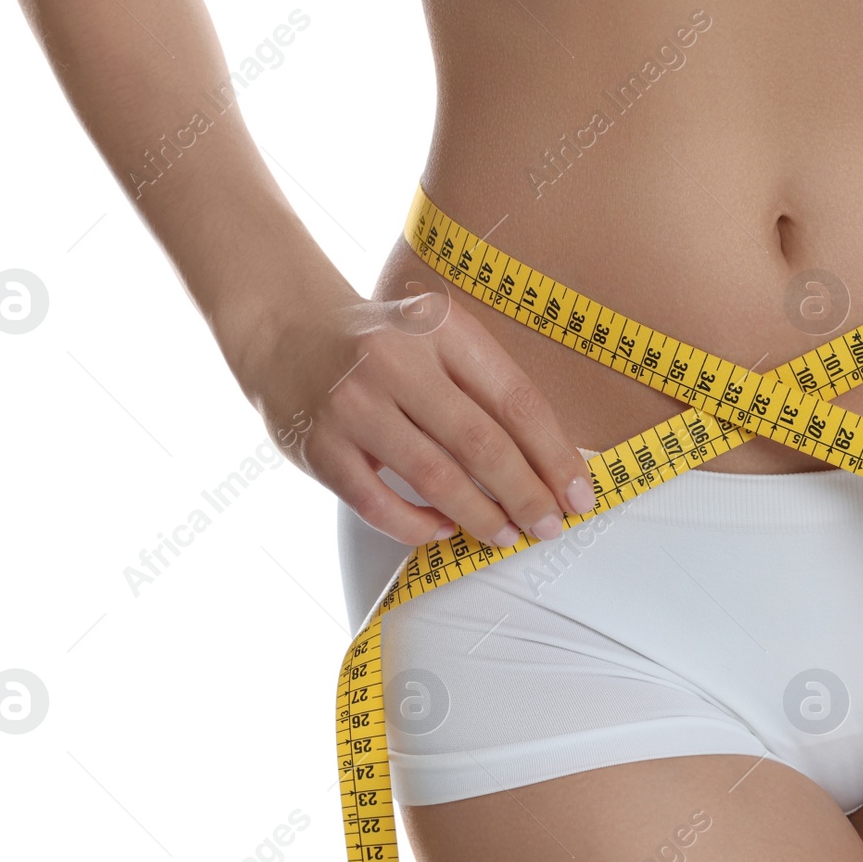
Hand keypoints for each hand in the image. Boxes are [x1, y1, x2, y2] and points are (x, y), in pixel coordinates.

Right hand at [231, 279, 596, 548]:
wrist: (283, 327)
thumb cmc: (381, 344)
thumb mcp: (436, 338)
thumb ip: (484, 388)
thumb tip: (549, 465)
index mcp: (440, 329)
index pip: (515, 399)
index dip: (554, 454)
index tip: (579, 494)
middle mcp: (395, 362)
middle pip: (480, 443)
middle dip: (525, 494)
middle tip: (550, 526)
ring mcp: (353, 404)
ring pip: (434, 477)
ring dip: (480, 515)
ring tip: (506, 535)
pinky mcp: (318, 445)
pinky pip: (378, 503)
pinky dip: (417, 525)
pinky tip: (442, 530)